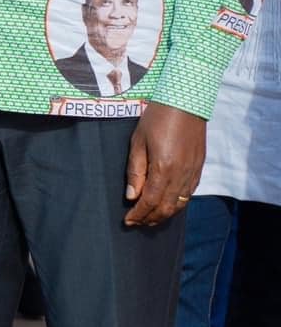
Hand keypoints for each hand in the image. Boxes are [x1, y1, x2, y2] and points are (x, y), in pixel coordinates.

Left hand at [125, 101, 206, 226]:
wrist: (185, 103)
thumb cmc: (156, 119)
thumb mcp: (137, 142)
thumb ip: (135, 171)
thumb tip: (132, 197)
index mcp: (164, 169)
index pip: (150, 201)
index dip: (139, 214)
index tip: (128, 222)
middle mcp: (182, 175)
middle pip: (166, 207)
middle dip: (150, 218)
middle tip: (136, 223)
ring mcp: (193, 173)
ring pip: (180, 204)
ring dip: (165, 214)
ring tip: (150, 219)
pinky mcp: (199, 168)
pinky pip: (189, 194)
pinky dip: (177, 204)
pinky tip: (167, 205)